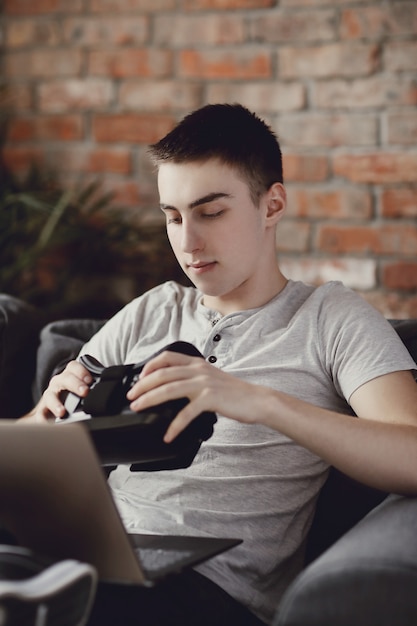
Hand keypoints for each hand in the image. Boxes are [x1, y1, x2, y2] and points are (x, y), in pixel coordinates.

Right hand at [24, 360, 92, 421]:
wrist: (52, 411)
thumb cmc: (72, 398)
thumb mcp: (83, 390)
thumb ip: (95, 388)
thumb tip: (113, 389)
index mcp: (70, 376)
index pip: (74, 366)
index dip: (82, 371)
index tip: (90, 380)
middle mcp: (58, 383)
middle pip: (65, 378)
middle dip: (75, 384)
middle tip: (85, 392)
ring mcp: (50, 395)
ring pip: (50, 395)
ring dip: (56, 403)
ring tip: (62, 412)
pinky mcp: (42, 410)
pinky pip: (40, 414)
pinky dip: (43, 420)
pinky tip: (47, 424)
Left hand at [126, 350, 266, 441]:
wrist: (256, 400)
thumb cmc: (234, 392)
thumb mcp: (210, 377)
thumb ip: (192, 378)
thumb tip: (171, 386)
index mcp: (197, 363)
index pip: (166, 357)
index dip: (149, 366)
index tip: (139, 378)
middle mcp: (198, 370)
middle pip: (162, 373)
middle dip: (142, 385)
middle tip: (131, 396)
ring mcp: (204, 383)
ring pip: (168, 388)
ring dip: (149, 399)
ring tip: (138, 408)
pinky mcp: (210, 399)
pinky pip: (186, 413)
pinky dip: (174, 425)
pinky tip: (168, 435)